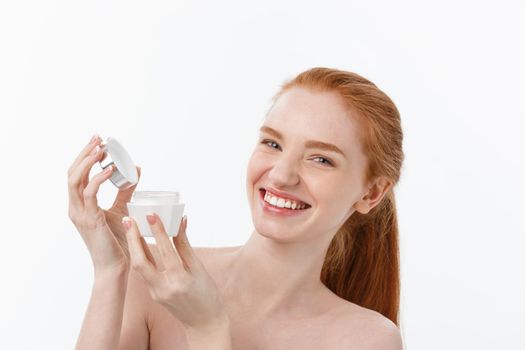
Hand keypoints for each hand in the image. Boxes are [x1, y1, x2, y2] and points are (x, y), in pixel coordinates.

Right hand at [67, 135, 139, 273]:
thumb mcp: (123, 210)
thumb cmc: (119, 241)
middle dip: (84, 152)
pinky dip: (98, 178)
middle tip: (98, 138)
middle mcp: (75, 207)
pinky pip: (90, 194)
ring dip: (88, 161)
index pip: (76, 174)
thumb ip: (126, 191)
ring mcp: (80, 213)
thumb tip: (137, 169)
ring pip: (75, 179)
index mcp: (80, 204)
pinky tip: (110, 169)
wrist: (116, 267)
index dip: (84, 156)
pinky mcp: (89, 219)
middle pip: (72, 172)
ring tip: (102, 149)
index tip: (98, 141)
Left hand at [122, 213, 228, 330]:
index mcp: (179, 281)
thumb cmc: (207, 295)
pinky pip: (144, 272)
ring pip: (139, 267)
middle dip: (132, 239)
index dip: (158, 231)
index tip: (152, 214)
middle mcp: (164, 288)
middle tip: (128, 219)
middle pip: (141, 262)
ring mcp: (155, 294)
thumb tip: (180, 221)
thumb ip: (186, 246)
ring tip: (130, 226)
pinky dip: (141, 255)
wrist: (204, 323)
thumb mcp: (199, 269)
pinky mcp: (153, 294)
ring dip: (133, 246)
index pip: (166, 251)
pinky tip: (139, 242)